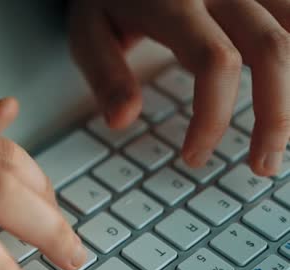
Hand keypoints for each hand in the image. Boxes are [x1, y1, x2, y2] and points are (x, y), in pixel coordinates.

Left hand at [69, 0, 289, 175]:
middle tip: (262, 165)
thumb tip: (122, 120)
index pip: (214, 62)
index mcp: (175, 0)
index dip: (213, 117)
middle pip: (272, 49)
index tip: (194, 157)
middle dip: (275, 115)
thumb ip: (106, 74)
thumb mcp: (88, 31)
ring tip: (288, 139)